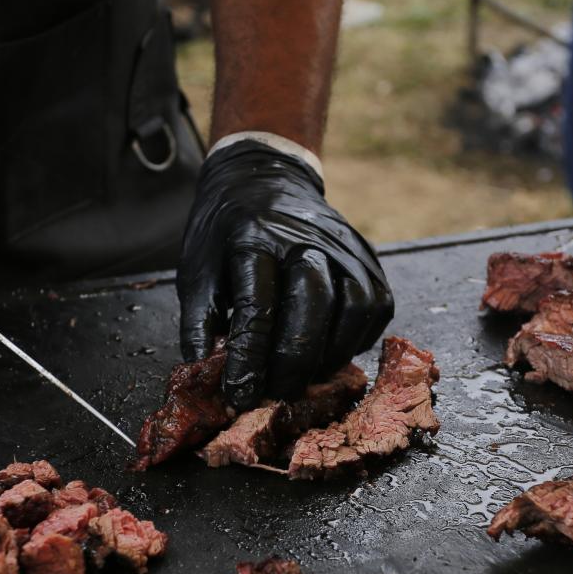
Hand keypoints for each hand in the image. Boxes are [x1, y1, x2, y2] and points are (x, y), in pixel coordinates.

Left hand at [178, 140, 393, 410]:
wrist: (263, 178)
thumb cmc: (226, 234)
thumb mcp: (197, 270)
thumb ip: (201, 322)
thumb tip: (205, 372)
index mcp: (254, 238)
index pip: (258, 306)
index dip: (249, 359)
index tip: (239, 395)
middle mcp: (306, 238)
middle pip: (313, 305)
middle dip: (294, 362)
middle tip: (276, 393)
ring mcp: (344, 246)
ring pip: (353, 309)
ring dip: (330, 355)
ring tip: (304, 378)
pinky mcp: (369, 259)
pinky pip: (375, 308)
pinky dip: (356, 340)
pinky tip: (329, 354)